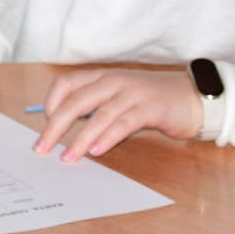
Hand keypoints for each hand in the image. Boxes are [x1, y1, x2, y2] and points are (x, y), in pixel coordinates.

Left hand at [32, 68, 201, 161]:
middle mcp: (114, 80)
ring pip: (98, 115)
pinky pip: (123, 123)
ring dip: (80, 138)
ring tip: (68, 157)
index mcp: (103, 76)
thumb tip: (65, 126)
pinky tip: (96, 151)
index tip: (46, 124)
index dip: (52, 103)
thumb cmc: (151, 102)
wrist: (192, 98)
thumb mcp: (119, 98)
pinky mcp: (150, 108)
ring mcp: (133, 92)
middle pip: (76, 101)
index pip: (66, 83)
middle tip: (42, 147)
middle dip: (56, 126)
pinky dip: (108, 137)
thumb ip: (96, 107)